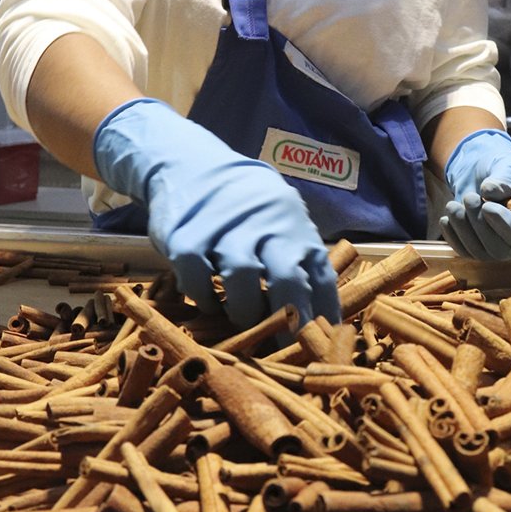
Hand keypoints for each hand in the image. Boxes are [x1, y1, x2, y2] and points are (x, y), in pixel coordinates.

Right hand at [94, 99, 339, 327]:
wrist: (188, 163)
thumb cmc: (243, 202)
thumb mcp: (279, 217)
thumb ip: (297, 256)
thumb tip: (319, 314)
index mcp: (294, 223)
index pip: (320, 276)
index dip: (323, 315)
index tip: (321, 342)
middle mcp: (265, 223)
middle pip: (288, 281)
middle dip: (289, 321)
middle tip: (283, 348)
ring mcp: (225, 229)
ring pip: (244, 283)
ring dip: (245, 312)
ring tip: (242, 317)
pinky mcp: (187, 237)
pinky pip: (199, 282)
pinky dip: (205, 299)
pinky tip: (209, 300)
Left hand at [440, 128, 510, 259]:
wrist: (484, 172)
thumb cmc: (504, 170)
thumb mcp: (509, 167)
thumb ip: (504, 180)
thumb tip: (488, 192)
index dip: (508, 226)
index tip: (488, 206)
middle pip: (501, 250)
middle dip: (481, 224)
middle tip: (469, 197)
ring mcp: (498, 249)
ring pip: (480, 252)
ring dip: (463, 227)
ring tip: (452, 204)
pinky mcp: (476, 250)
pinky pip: (463, 251)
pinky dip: (453, 235)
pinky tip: (446, 217)